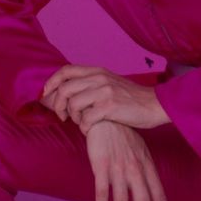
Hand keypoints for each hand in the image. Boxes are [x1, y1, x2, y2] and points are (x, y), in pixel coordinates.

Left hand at [40, 64, 170, 134]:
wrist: (154, 104)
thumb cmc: (132, 98)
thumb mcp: (110, 83)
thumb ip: (92, 84)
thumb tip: (69, 92)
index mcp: (97, 71)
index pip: (65, 70)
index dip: (51, 82)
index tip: (46, 95)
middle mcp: (99, 78)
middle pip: (64, 88)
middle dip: (58, 105)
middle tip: (63, 116)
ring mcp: (104, 91)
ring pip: (73, 105)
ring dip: (73, 118)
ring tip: (81, 123)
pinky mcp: (110, 106)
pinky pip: (85, 119)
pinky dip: (84, 128)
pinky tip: (90, 129)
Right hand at [85, 119, 167, 200]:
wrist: (106, 113)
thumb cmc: (123, 132)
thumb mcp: (140, 149)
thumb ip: (145, 170)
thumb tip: (150, 189)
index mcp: (147, 165)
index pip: (159, 196)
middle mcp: (136, 168)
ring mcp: (119, 167)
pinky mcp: (101, 165)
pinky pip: (103, 193)